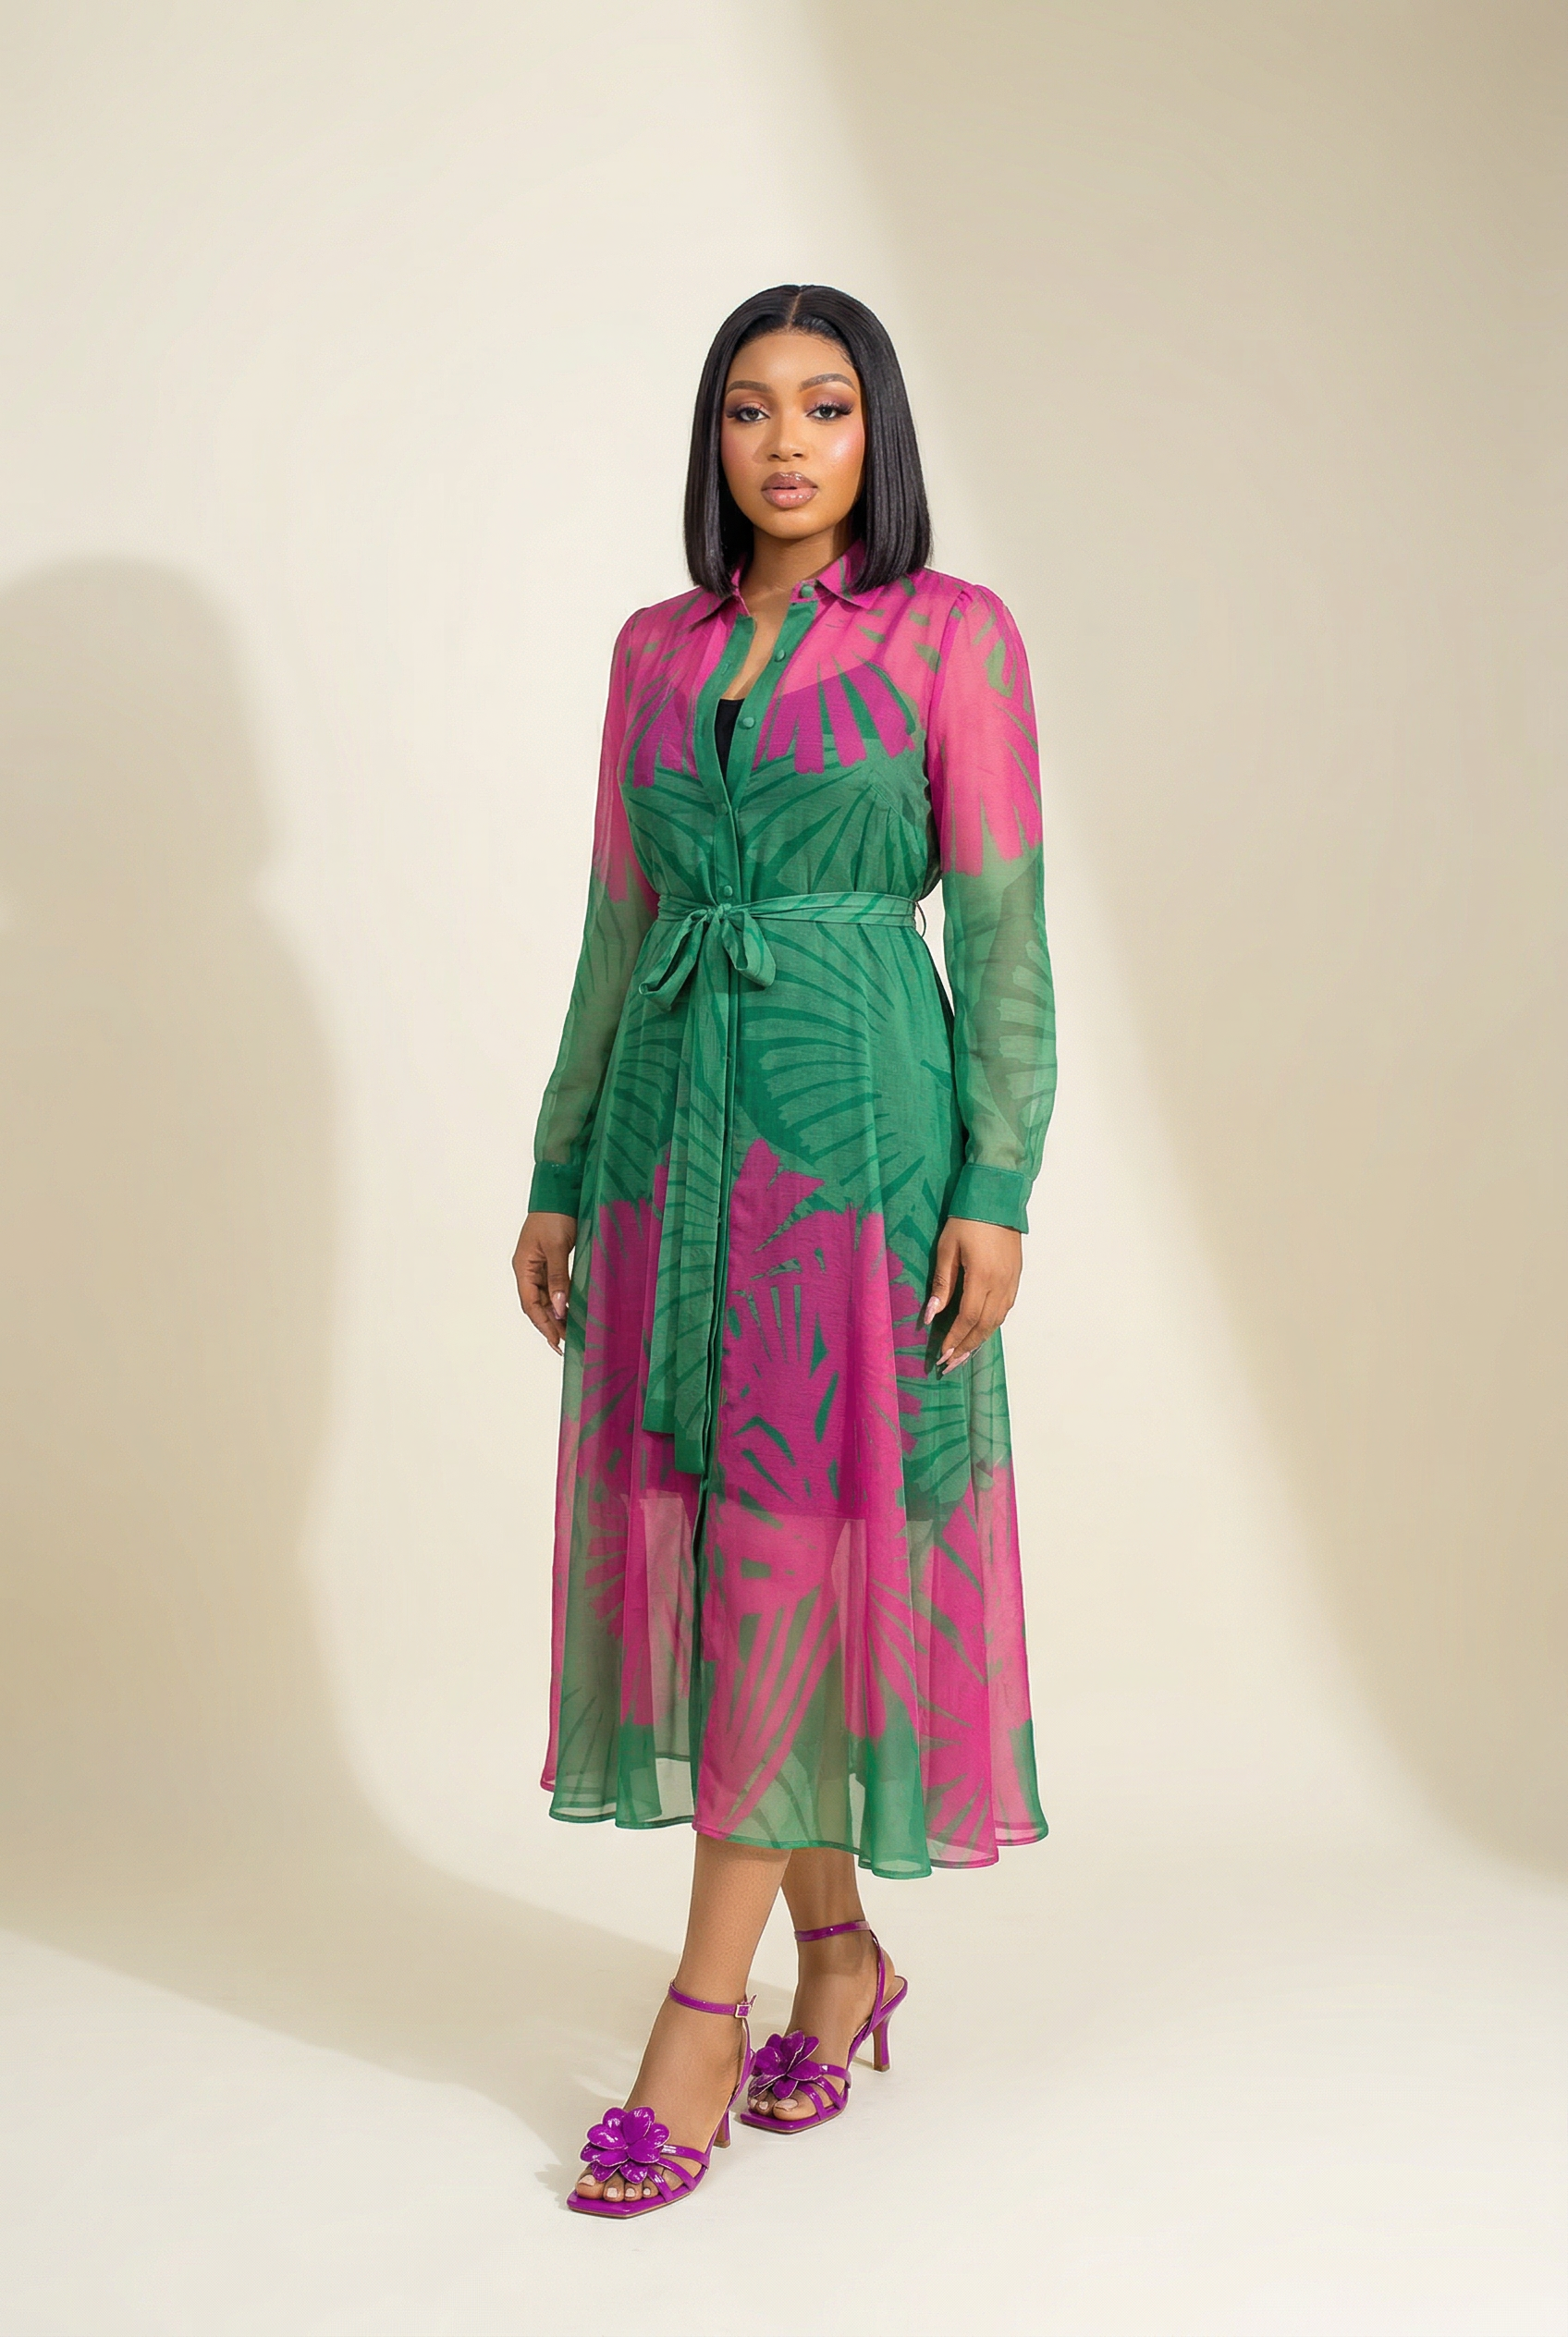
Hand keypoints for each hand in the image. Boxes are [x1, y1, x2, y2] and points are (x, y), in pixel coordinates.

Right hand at [513, 1211, 576, 1354]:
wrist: (559, 1193)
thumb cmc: (554, 1216)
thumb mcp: (556, 1248)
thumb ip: (557, 1278)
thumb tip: (558, 1308)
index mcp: (523, 1268)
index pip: (530, 1304)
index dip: (543, 1325)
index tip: (556, 1342)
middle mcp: (527, 1270)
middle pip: (535, 1305)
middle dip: (549, 1325)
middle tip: (566, 1343)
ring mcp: (537, 1266)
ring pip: (544, 1298)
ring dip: (555, 1315)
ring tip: (570, 1332)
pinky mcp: (549, 1262)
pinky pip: (552, 1287)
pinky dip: (560, 1301)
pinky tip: (570, 1310)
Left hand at [922, 1217, 1022, 1372]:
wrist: (998, 1199)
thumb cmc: (967, 1220)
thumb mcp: (947, 1248)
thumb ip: (942, 1284)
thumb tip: (931, 1316)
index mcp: (982, 1277)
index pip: (967, 1318)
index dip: (954, 1339)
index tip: (941, 1355)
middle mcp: (1001, 1284)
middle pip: (984, 1326)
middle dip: (966, 1348)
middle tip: (951, 1365)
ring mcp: (1012, 1281)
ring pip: (997, 1320)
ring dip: (980, 1339)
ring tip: (964, 1354)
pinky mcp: (1016, 1276)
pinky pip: (1005, 1308)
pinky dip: (992, 1324)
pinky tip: (982, 1330)